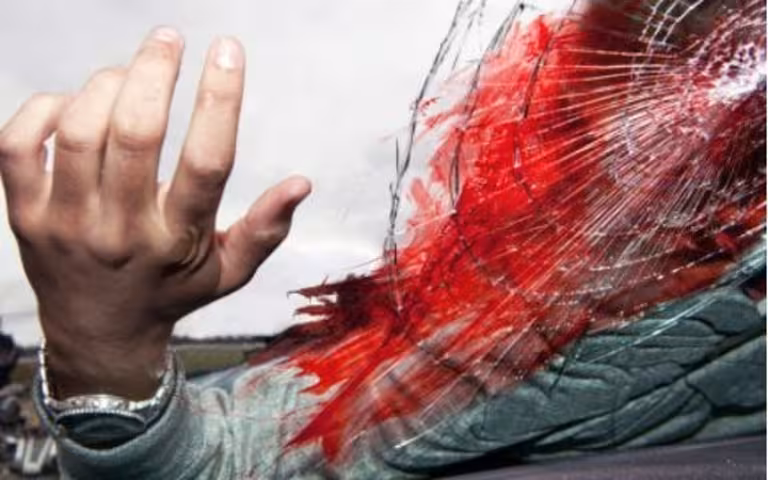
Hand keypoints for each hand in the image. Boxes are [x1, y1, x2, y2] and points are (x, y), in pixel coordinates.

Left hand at [0, 27, 310, 398]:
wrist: (100, 332)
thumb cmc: (171, 292)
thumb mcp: (229, 273)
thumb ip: (266, 229)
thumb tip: (301, 183)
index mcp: (178, 241)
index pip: (207, 163)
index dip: (221, 100)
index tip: (228, 51)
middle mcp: (121, 231)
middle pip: (135, 135)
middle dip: (155, 72)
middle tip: (169, 39)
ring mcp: (65, 223)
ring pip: (80, 131)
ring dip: (107, 85)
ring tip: (129, 74)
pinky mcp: (23, 215)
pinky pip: (19, 144)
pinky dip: (45, 107)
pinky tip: (74, 103)